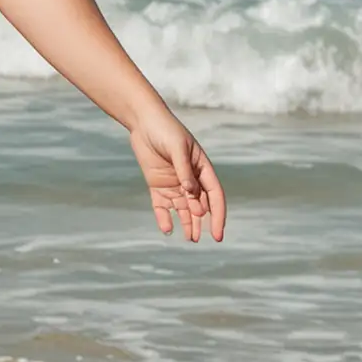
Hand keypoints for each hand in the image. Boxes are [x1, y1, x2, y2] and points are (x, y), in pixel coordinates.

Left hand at [129, 109, 225, 242]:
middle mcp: (190, 179)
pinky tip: (167, 229)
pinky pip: (162, 205)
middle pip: (199, 205)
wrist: (143, 122)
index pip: (215, 196)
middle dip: (201, 223)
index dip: (218, 214)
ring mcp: (174, 183)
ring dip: (187, 223)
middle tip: (198, 239)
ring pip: (183, 209)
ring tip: (190, 239)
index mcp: (203, 169)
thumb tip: (191, 193)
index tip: (218, 233)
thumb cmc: (166, 130)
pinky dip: (164, 217)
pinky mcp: (157, 185)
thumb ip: (184, 171)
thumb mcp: (178, 148)